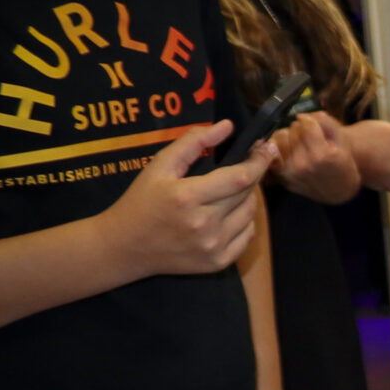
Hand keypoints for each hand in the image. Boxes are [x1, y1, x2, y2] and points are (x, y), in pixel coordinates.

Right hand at [99, 123, 270, 275]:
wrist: (125, 247)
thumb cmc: (142, 201)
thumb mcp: (159, 166)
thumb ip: (192, 142)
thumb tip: (227, 126)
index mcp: (187, 197)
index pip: (241, 177)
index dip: (259, 161)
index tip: (265, 149)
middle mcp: (204, 224)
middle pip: (248, 194)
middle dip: (251, 176)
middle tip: (243, 167)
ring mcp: (213, 246)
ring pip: (251, 214)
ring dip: (247, 198)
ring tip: (228, 191)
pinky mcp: (218, 262)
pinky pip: (248, 235)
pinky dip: (244, 221)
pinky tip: (226, 214)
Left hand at [274, 111, 360, 204]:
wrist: (339, 190)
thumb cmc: (342, 163)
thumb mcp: (343, 141)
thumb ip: (326, 123)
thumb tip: (301, 116)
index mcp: (322, 155)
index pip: (306, 123)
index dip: (312, 122)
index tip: (316, 127)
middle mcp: (302, 164)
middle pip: (293, 129)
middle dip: (302, 129)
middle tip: (311, 139)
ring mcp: (289, 171)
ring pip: (280, 136)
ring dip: (290, 136)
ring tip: (301, 144)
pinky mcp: (280, 176)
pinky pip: (272, 150)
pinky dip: (279, 146)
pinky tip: (291, 151)